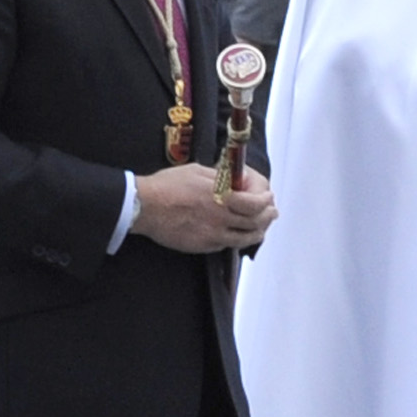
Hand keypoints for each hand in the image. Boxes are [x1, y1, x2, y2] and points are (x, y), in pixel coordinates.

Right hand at [132, 162, 274, 254]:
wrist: (144, 207)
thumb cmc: (167, 186)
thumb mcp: (197, 171)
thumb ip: (220, 178)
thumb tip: (236, 180)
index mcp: (222, 195)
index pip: (257, 202)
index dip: (266, 200)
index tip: (267, 197)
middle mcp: (221, 217)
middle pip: (256, 222)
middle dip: (267, 217)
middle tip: (271, 213)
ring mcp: (213, 234)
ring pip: (245, 238)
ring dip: (257, 232)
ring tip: (260, 228)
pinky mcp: (202, 246)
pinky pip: (226, 245)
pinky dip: (237, 240)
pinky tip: (237, 235)